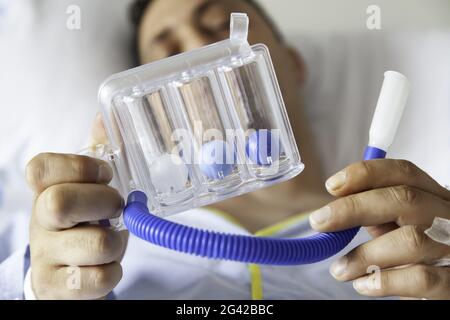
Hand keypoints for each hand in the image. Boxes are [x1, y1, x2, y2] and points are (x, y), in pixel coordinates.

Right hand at [26, 115, 125, 298]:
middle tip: (117, 207)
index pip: (41, 168)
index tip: (106, 173)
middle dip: (105, 202)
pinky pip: (100, 279)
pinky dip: (114, 271)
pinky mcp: (55, 288)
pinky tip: (106, 265)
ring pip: (96, 243)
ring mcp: (44, 256)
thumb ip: (98, 153)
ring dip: (117, 242)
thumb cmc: (83, 222)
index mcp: (45, 190)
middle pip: (61, 203)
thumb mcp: (87, 187)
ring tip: (112, 240)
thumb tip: (105, 116)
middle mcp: (38, 221)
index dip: (80, 167)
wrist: (65, 273)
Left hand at [309, 159, 449, 298]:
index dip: (366, 174)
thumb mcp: (398, 225)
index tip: (332, 185)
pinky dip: (385, 281)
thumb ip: (374, 212)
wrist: (445, 285)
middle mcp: (448, 217)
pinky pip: (420, 278)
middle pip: (404, 199)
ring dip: (365, 254)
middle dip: (354, 207)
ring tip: (340, 270)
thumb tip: (332, 210)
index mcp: (432, 197)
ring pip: (411, 240)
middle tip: (319, 221)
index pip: (403, 173)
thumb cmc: (418, 254)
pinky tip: (364, 285)